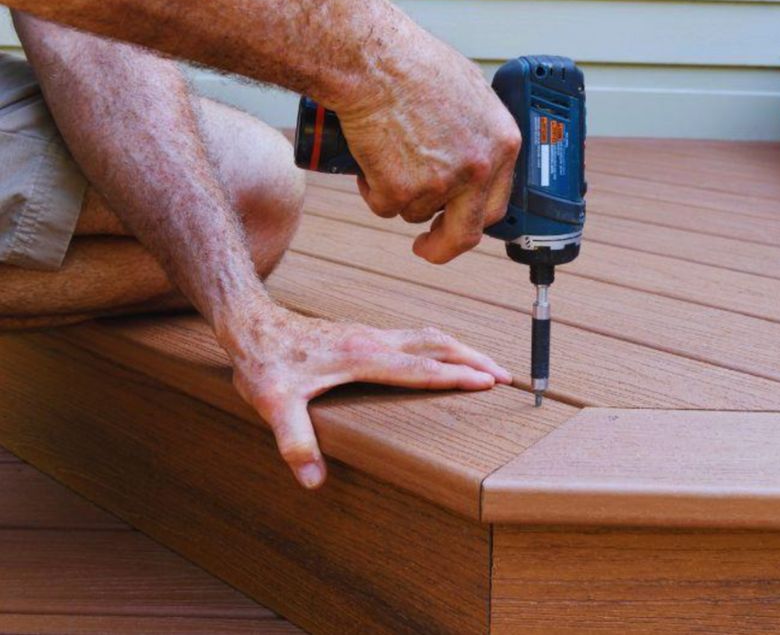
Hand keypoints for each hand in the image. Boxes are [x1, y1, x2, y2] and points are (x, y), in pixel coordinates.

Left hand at [221, 303, 511, 488]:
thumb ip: (293, 440)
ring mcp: (372, 334)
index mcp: (361, 356)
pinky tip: (445, 356)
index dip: (454, 376)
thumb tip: (313, 479)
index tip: (488, 382)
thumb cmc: (263, 362)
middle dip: (474, 359)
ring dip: (462, 349)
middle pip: (437, 345)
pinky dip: (442, 346)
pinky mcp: (367, 334)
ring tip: (488, 366)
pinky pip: (417, 337)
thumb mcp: (272, 403)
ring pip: (430, 337)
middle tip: (506, 376)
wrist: (251, 323)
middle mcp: (374, 340)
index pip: (419, 368)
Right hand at [335, 19, 520, 264]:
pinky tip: (369, 153)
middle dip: (443, 246)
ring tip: (385, 148)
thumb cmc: (413, 63)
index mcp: (502, 144)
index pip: (497, 202)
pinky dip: (371, 188)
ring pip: (415, 212)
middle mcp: (479, 168)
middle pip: (466, 233)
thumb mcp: (468, 94)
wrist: (373, 60)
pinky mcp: (402, 190)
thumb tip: (470, 155)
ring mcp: (442, 183)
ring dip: (398, 194)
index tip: (458, 225)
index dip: (475, 219)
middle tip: (425, 246)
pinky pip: (383, 206)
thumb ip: (476, 133)